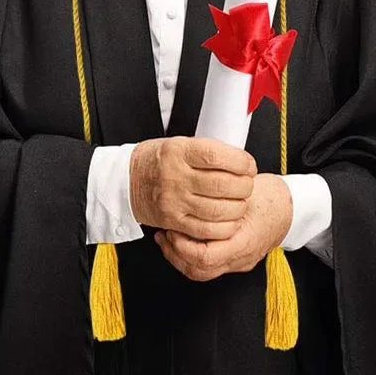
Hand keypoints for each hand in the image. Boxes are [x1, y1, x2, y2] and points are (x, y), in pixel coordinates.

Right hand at [129, 137, 256, 238]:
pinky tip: (228, 218)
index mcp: (177, 151)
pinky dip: (225, 226)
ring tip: (239, 201)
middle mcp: (174, 175)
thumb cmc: (158, 161)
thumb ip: (207, 152)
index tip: (247, 165)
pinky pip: (208, 229)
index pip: (216, 156)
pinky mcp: (174, 220)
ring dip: (238, 207)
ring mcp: (173, 200)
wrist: (128, 180)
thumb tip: (241, 162)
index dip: (240, 162)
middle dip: (245, 186)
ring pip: (220, 210)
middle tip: (246, 184)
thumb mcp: (179, 145)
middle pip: (223, 185)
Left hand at [155, 173, 292, 281]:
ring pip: (201, 272)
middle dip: (175, 254)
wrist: (289, 209)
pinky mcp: (235, 259)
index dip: (183, 245)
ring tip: (166, 238)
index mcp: (243, 243)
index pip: (206, 257)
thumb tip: (189, 190)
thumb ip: (220, 196)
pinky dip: (190, 256)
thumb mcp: (244, 192)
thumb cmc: (266, 198)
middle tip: (163, 234)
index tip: (172, 228)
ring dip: (179, 257)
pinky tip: (180, 240)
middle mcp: (240, 258)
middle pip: (199, 270)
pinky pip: (208, 266)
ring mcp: (238, 261)